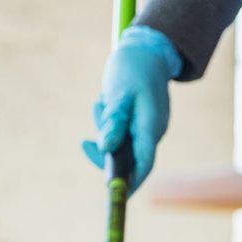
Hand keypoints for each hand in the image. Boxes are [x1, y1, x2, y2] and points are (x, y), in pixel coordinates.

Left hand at [82, 25, 182, 193]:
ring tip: (103, 100)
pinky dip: (109, 121)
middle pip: (128, 157)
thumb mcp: (118, 93)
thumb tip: (105, 149)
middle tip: (89, 134)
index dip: (129, 183)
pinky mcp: (140, 123)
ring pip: (120, 143)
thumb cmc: (132, 67)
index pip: (143, 164)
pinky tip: (106, 99)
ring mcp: (147, 128)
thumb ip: (113, 122)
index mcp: (151, 126)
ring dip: (105, 127)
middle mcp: (152, 132)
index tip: (113, 195)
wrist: (147, 47)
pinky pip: (121, 132)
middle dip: (106, 148)